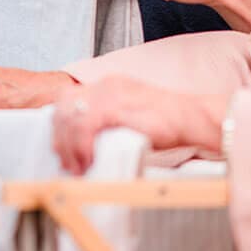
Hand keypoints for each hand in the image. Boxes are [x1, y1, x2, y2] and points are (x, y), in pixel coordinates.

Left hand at [52, 76, 227, 174]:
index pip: (69, 98)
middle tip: (66, 162)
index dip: (60, 125)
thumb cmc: (167, 122)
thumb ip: (109, 121)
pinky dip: (81, 147)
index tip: (62, 148)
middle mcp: (106, 84)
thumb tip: (87, 143)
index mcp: (109, 84)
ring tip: (76, 166)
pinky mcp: (116, 107)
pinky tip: (87, 161)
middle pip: (64, 106)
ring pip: (71, 117)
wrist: (190, 117)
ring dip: (68, 147)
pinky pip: (85, 127)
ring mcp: (110, 94)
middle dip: (60, 137)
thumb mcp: (130, 115)